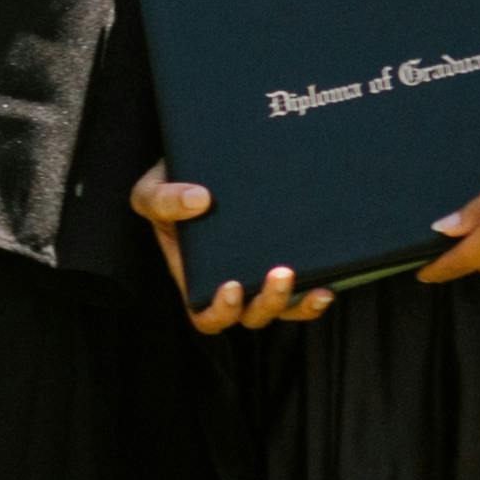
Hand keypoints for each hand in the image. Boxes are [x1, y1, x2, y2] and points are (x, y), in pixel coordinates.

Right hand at [137, 167, 330, 334]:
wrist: (204, 162)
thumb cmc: (171, 184)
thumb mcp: (151, 189)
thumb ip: (163, 199)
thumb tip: (199, 200)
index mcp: (195, 279)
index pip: (206, 316)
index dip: (221, 312)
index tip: (233, 286)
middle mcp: (232, 286)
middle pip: (252, 317)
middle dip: (269, 302)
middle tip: (281, 273)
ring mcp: (261, 277)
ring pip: (283, 311)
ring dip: (298, 304)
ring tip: (314, 285)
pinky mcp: (287, 261)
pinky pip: (304, 292)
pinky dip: (315, 295)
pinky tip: (328, 282)